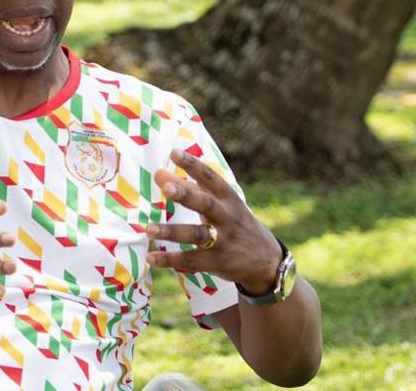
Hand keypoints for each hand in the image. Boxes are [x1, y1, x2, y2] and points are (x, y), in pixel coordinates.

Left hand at [147, 149, 282, 294]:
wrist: (267, 260)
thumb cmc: (235, 223)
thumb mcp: (222, 204)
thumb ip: (192, 188)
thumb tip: (159, 173)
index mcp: (228, 198)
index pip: (210, 177)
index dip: (193, 165)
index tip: (174, 153)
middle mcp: (227, 217)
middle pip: (206, 204)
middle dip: (186, 195)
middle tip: (165, 188)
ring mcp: (224, 241)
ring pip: (196, 235)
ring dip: (172, 231)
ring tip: (149, 228)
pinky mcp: (218, 262)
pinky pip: (191, 261)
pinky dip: (170, 259)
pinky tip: (151, 257)